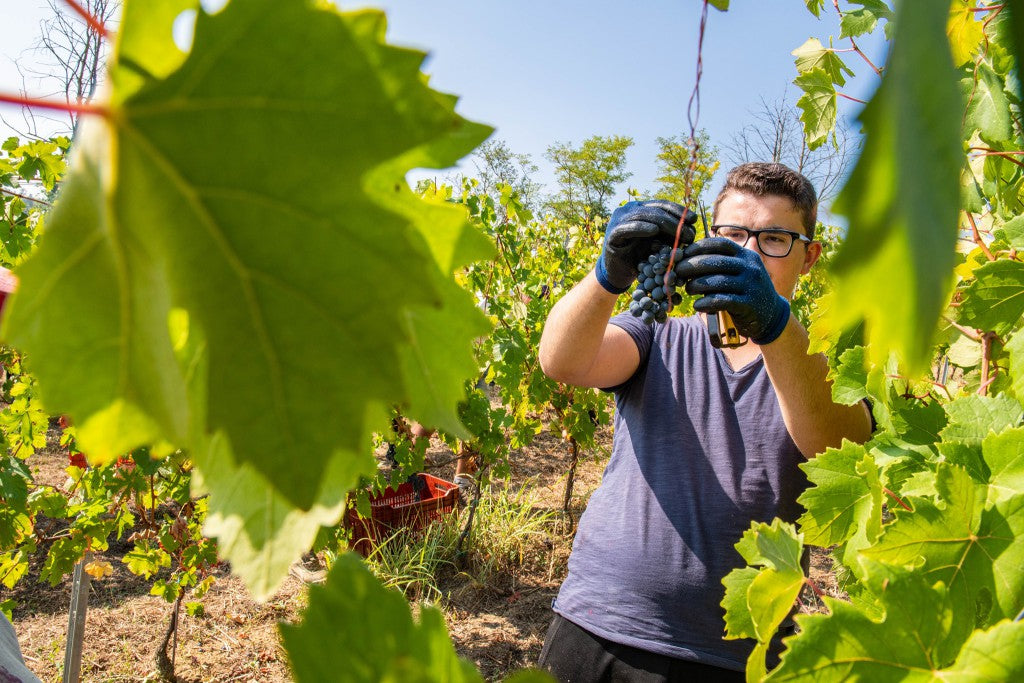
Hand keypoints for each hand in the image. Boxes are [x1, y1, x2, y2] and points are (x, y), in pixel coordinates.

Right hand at [595, 200, 696, 293]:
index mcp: (640, 208)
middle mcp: (629, 210)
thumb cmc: (640, 257)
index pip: (662, 204)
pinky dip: (641, 228)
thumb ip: (670, 234)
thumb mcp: (659, 243)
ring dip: (664, 224)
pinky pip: (627, 227)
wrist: (619, 274)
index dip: (679, 211)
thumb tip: (692, 228)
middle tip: (690, 234)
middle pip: (656, 209)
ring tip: (679, 234)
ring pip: (644, 215)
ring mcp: (618, 220)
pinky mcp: (612, 233)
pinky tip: (653, 230)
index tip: (694, 219)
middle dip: (675, 221)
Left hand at [675, 237, 790, 343]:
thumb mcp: (738, 272)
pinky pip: (723, 300)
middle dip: (693, 266)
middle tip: (678, 272)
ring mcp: (751, 286)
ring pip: (718, 281)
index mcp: (746, 256)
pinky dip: (706, 302)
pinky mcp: (749, 304)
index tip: (683, 253)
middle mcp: (750, 268)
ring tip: (688, 289)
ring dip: (697, 284)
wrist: (771, 315)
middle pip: (716, 261)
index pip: (721, 244)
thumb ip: (720, 264)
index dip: (699, 247)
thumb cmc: (745, 291)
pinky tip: (697, 305)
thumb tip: (686, 259)